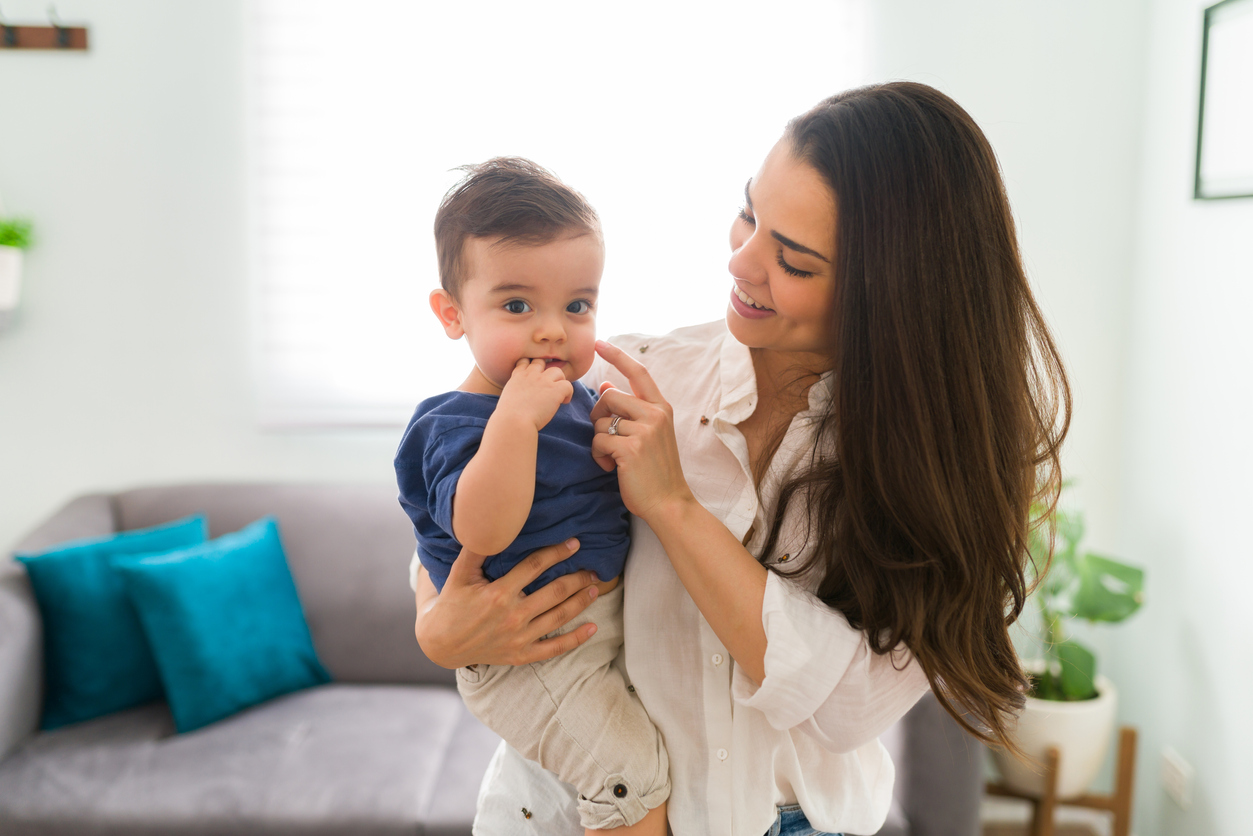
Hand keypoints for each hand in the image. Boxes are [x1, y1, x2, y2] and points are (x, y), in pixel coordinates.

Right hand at [413, 538, 601, 667]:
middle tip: (593, 568)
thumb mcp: (459, 574)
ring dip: (580, 601)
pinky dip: (576, 639)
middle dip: (577, 578)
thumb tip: (488, 521)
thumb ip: (476, 549)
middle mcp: (512, 616)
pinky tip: (593, 628)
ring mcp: (519, 638)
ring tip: (595, 588)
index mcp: (499, 593)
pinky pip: (554, 648)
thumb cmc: (452, 604)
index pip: (535, 566)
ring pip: (559, 617)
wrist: (440, 644)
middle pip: (554, 592)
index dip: (557, 553)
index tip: (574, 544)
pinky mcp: (521, 655)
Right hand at [497, 358, 574, 431]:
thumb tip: (522, 400)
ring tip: (557, 394)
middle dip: (545, 372)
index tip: (535, 377)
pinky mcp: (555, 390)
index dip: (531, 366)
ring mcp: (543, 381)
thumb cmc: (508, 418)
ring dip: (559, 381)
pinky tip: (563, 402)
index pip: (525, 361)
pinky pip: (568, 385)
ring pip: (558, 371)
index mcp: (517, 376)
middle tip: (548, 386)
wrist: (514, 422)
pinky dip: (568, 393)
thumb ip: (516, 393)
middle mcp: (531, 375)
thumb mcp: (507, 398)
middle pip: (541, 362)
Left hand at [589, 340, 695, 520]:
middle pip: (610, 396)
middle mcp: (656, 414)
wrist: (669, 502)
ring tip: (612, 459)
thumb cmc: (655, 470)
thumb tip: (606, 386)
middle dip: (598, 415)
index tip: (599, 343)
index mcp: (662, 408)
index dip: (617, 355)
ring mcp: (645, 431)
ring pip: (601, 422)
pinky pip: (599, 441)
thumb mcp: (649, 434)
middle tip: (604, 436)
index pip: (638, 372)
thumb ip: (631, 410)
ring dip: (600, 442)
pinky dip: (598, 456)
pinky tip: (610, 468)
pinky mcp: (631, 448)